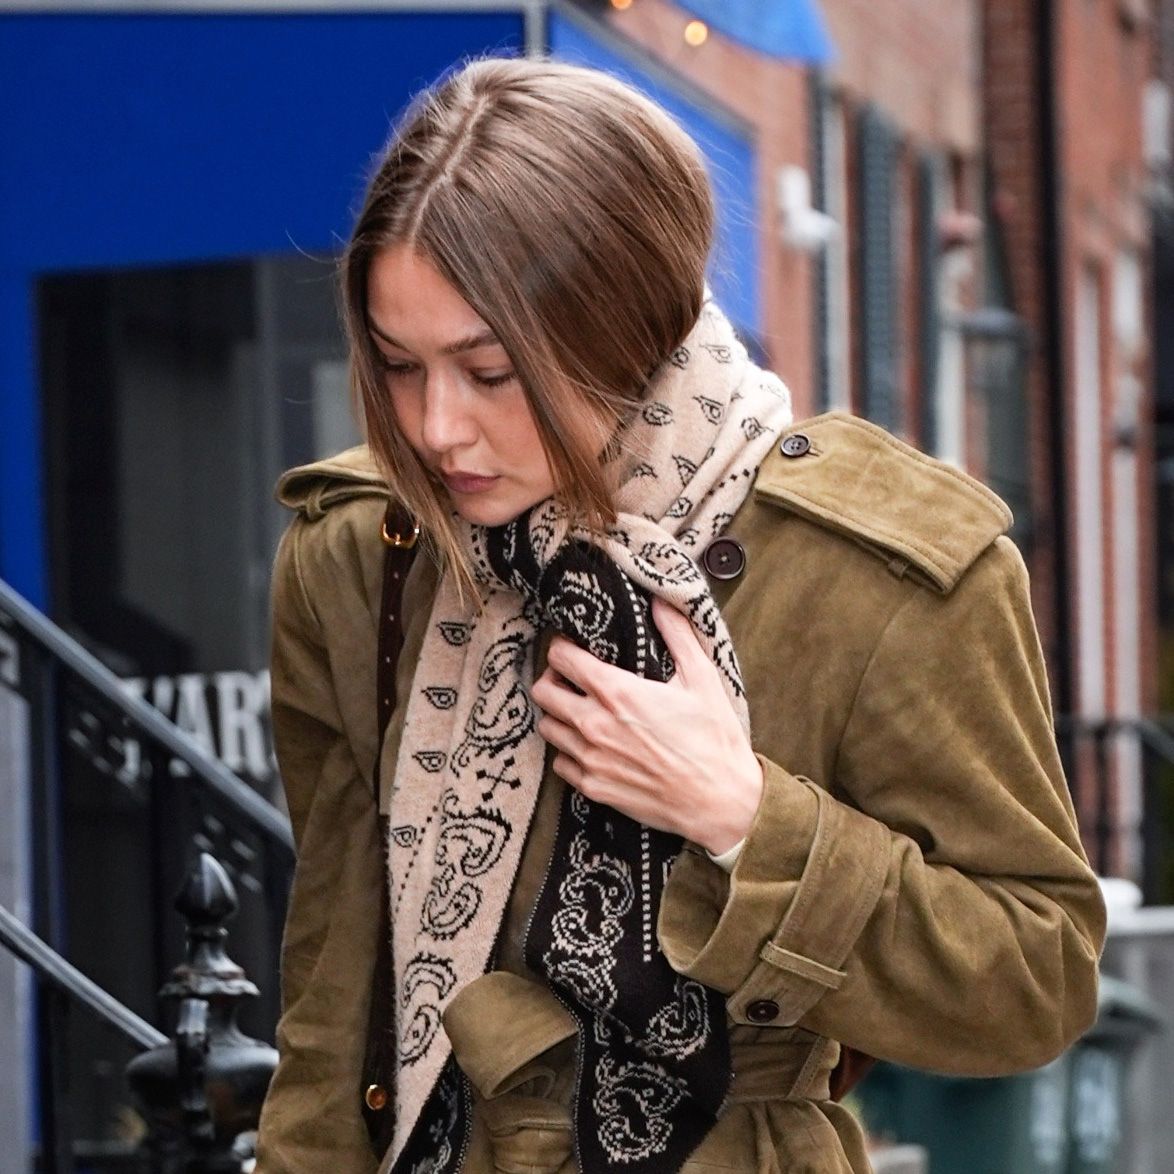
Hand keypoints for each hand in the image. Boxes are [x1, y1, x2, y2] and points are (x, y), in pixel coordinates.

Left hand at [530, 597, 762, 853]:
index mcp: (618, 693)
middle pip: (543, 692)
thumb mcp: (702, 679)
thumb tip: (661, 601)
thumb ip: (677, 635)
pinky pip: (561, 764)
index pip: (562, 659)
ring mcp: (591, 759)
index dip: (563, 647)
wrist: (720, 802)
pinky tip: (590, 746)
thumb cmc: (714, 740)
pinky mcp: (594, 788)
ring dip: (558, 715)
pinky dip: (569, 751)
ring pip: (547, 727)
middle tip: (570, 677)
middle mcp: (596, 725)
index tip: (572, 646)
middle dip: (552, 678)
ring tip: (579, 710)